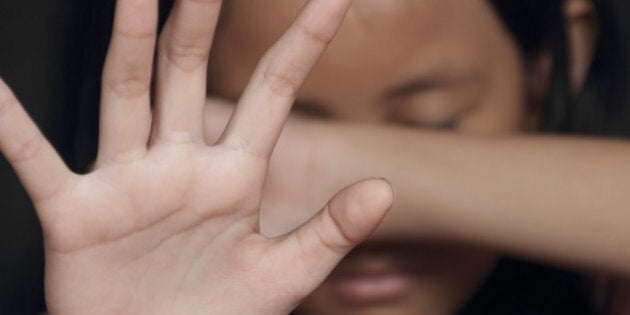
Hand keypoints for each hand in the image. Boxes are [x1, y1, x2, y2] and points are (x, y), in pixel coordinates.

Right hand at [0, 0, 392, 313]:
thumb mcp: (288, 274)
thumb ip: (331, 230)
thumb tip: (383, 190)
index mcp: (235, 175)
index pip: (273, 93)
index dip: (302, 45)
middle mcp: (181, 165)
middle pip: (189, 76)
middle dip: (199, 22)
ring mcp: (128, 184)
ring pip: (126, 98)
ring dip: (128, 46)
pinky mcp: (77, 214)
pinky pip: (36, 162)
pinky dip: (12, 127)